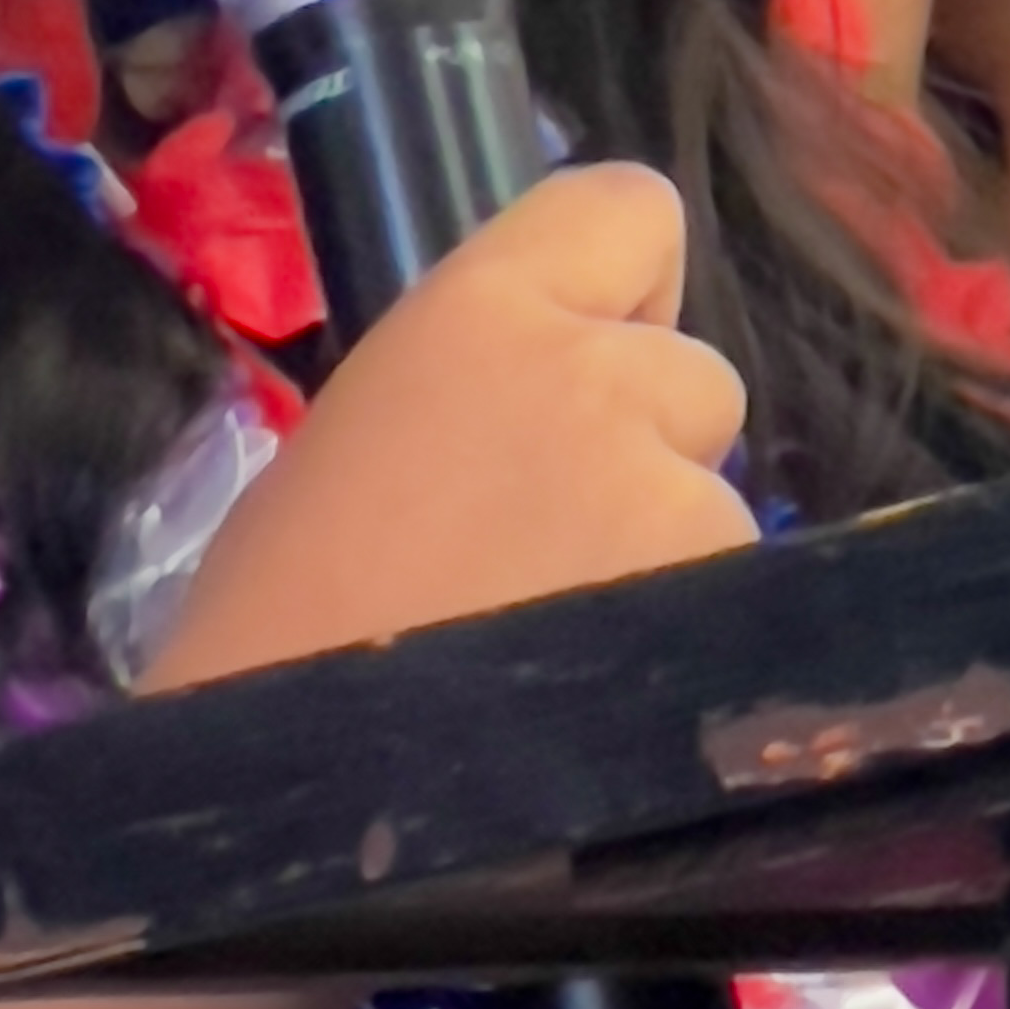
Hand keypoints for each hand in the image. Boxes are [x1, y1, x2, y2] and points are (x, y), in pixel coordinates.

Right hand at [147, 168, 751, 688]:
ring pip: (718, 496)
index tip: (587, 353)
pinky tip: (598, 696)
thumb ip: (483, 384)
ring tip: (564, 640)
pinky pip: (730, 596)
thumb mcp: (362, 433)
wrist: (296, 801)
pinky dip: (684, 637)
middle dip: (649, 442)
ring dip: (666, 549)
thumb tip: (559, 398)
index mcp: (479, 309)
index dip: (624, 285)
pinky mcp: (720, 602)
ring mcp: (673, 494)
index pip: (630, 207)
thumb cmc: (279, 618)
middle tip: (554, 535)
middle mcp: (597, 375)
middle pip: (695, 374)